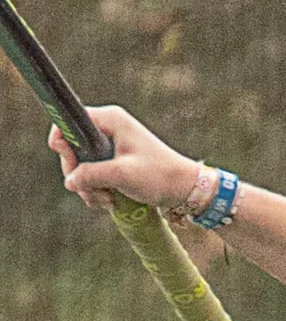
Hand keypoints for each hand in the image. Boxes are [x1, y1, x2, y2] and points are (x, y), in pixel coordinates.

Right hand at [50, 105, 203, 210]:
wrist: (186, 189)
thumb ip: (91, 175)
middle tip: (92, 191)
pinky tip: (110, 200)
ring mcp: (110, 145)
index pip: (67, 122)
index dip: (63, 145)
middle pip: (71, 148)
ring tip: (107, 199)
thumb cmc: (160, 176)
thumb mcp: (122, 175)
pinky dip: (97, 188)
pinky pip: (93, 173)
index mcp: (110, 120)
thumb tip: (69, 181)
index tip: (74, 166)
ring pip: (81, 165)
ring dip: (89, 186)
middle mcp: (108, 128)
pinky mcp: (114, 161)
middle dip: (79, 174)